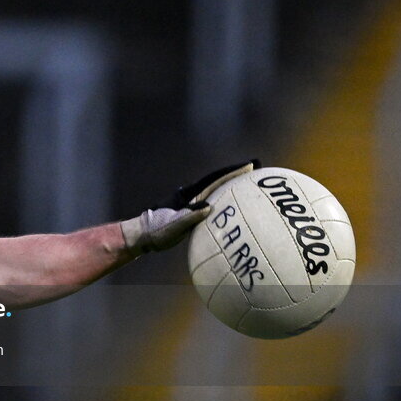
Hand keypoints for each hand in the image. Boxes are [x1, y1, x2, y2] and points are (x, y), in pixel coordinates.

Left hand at [121, 160, 259, 255]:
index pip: (213, 179)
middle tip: (257, 167)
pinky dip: (227, 201)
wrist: (142, 236)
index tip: (249, 164)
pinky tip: (239, 206)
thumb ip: (188, 217)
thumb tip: (209, 208)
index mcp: (188, 194)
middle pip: (218, 181)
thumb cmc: (155, 232)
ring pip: (217, 191)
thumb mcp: (172, 226)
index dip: (231, 171)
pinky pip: (215, 204)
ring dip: (234, 185)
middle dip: (237, 174)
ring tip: (254, 183)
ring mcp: (193, 203)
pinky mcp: (193, 213)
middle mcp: (192, 195)